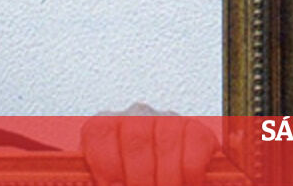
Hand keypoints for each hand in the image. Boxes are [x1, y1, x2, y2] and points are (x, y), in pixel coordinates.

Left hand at [80, 113, 216, 185]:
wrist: (166, 177)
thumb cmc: (133, 181)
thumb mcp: (112, 178)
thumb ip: (105, 179)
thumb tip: (96, 183)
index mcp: (106, 124)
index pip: (98, 132)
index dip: (104, 165)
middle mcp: (136, 115)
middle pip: (134, 139)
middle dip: (138, 177)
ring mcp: (167, 119)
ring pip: (165, 145)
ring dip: (165, 179)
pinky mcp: (196, 130)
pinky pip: (193, 147)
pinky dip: (190, 174)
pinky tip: (188, 185)